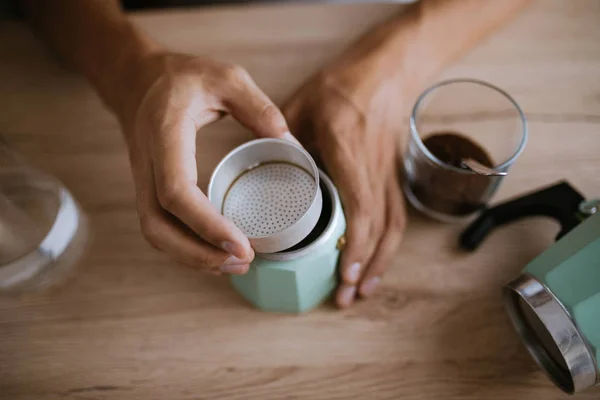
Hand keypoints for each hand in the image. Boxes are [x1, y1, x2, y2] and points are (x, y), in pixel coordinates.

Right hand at [118, 52, 293, 274]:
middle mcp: (147, 163)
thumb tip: (289, 141)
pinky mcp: (148, 190)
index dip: (205, 223)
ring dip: (192, 258)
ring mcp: (143, 180)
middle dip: (198, 253)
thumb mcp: (225, 77)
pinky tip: (216, 254)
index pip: (176, 190)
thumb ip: (258, 106)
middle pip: (159, 225)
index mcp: (165, 133)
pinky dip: (185, 249)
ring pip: (155, 233)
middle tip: (244, 262)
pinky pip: (160, 228)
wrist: (136, 80)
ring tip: (236, 265)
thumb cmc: (181, 77)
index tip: (241, 244)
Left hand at [283, 64, 406, 306]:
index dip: (356, 243)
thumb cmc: (341, 86)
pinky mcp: (394, 175)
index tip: (345, 271)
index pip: (360, 205)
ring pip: (394, 225)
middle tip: (347, 296)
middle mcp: (373, 166)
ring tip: (364, 291)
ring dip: (381, 262)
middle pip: (380, 225)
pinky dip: (388, 245)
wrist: (385, 71)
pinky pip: (397, 215)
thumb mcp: (302, 107)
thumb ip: (278, 140)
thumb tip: (256, 168)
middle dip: (365, 265)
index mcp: (347, 148)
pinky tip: (377, 263)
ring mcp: (389, 172)